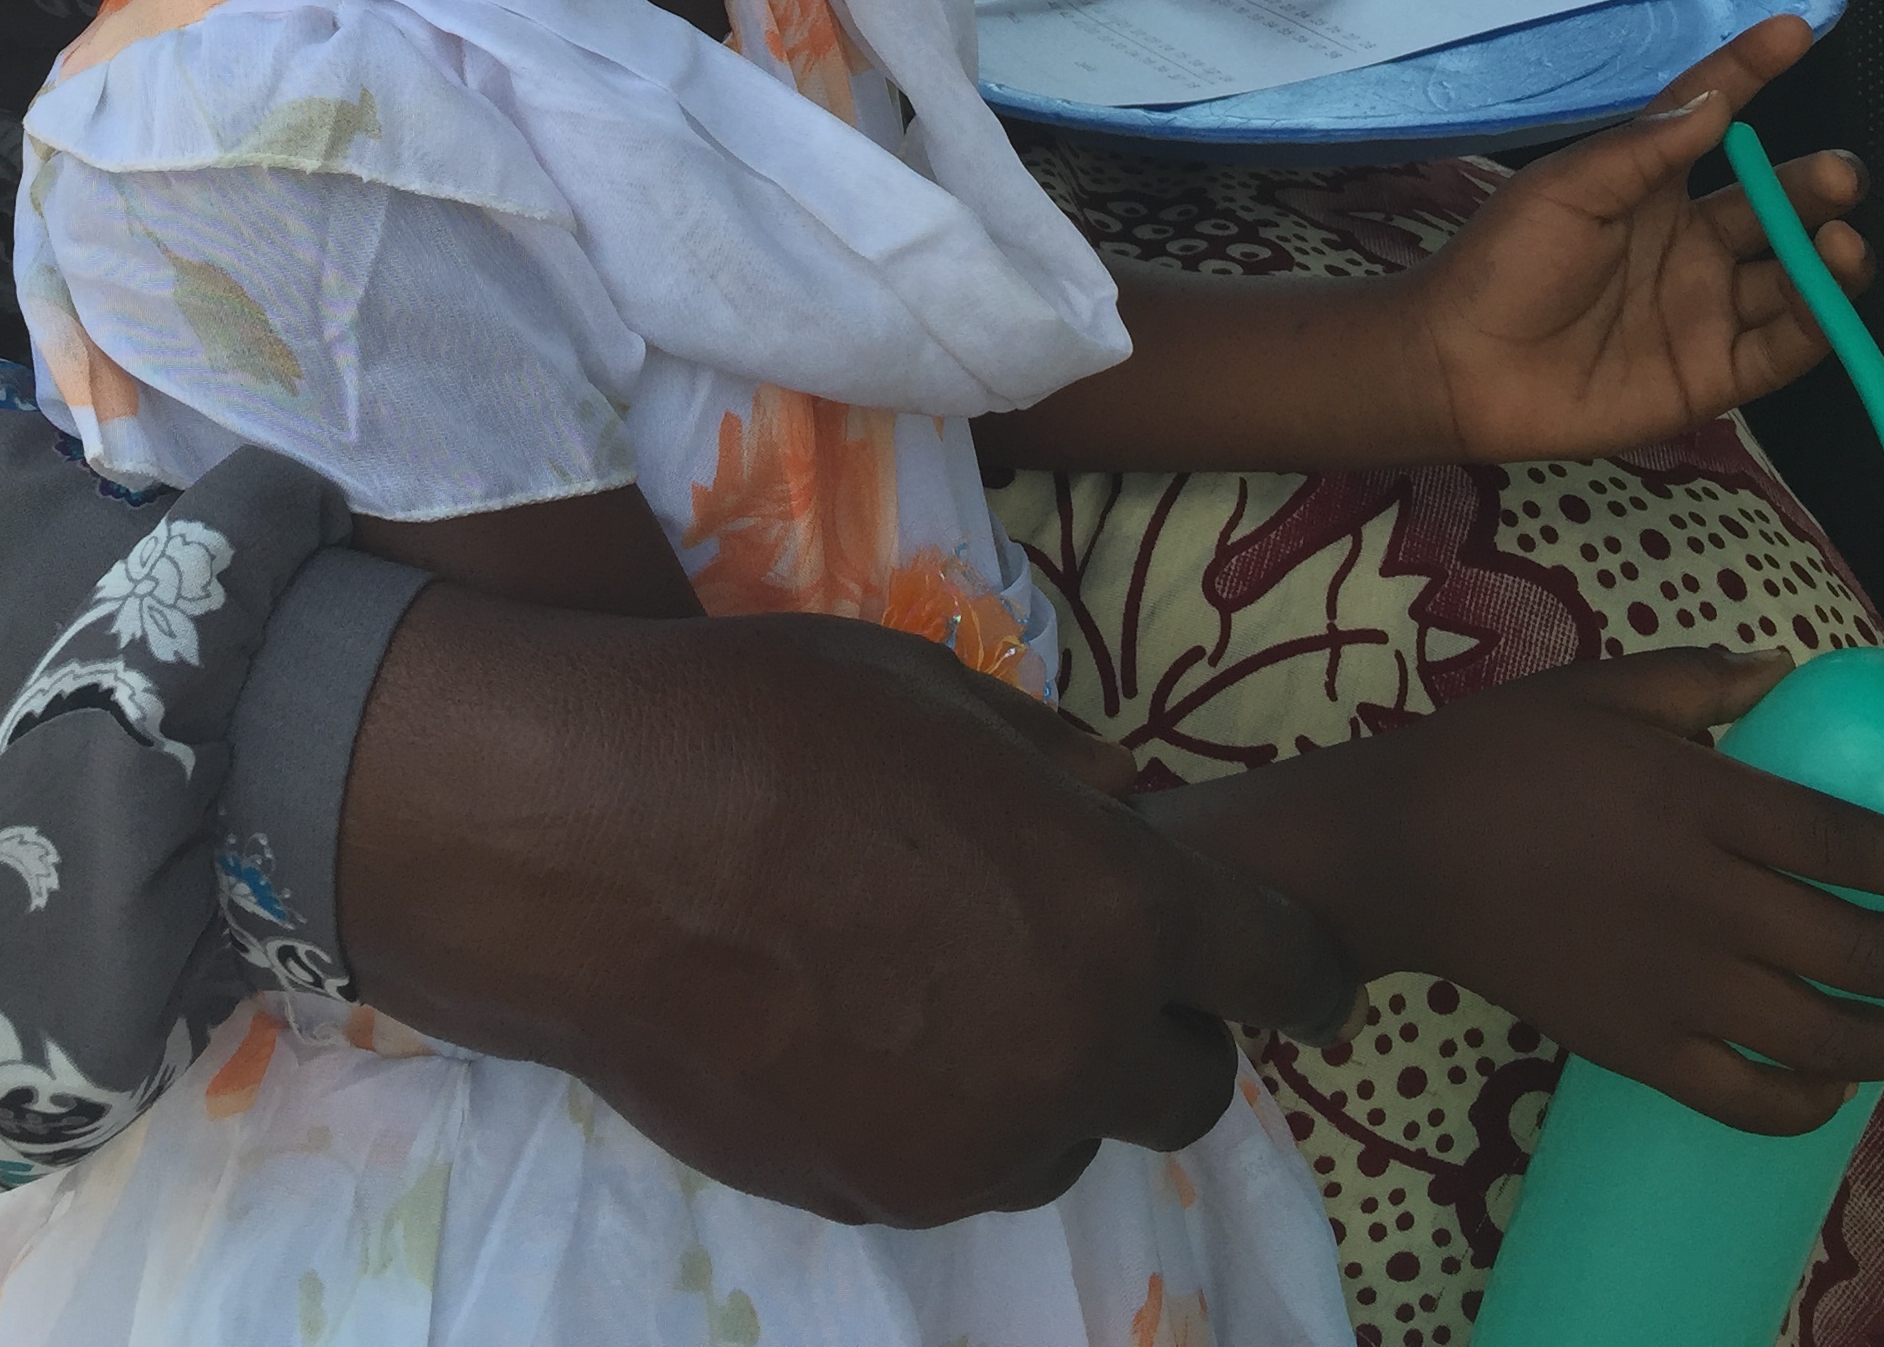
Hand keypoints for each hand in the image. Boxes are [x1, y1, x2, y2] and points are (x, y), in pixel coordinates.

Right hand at [338, 592, 1352, 1221]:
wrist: (585, 845)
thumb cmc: (765, 724)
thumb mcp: (935, 690)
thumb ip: (1053, 763)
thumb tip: (1108, 798)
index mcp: (1116, 908)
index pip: (1290, 975)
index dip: (1298, 963)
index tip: (1284, 961)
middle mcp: (1070, 1049)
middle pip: (1188, 1083)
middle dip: (1156, 1021)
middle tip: (1074, 950)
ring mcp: (968, 1144)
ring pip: (1061, 1133)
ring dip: (1038, 1071)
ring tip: (928, 978)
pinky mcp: (871, 1194)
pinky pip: (951, 1164)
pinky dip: (936, 1108)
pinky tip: (844, 1020)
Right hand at [1144, 650, 1883, 1133]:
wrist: (1399, 852)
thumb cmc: (1497, 754)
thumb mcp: (1594, 687)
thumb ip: (1699, 681)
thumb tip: (1786, 672)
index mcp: (1697, 800)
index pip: (1849, 842)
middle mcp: (1704, 900)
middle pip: (1859, 947)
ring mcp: (1675, 984)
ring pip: (1823, 1036)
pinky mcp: (1639, 1046)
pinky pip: (1747, 1098)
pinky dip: (1807, 1103)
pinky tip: (1830, 1085)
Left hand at [1394, 17, 1865, 461]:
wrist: (1463, 370)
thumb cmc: (1503, 265)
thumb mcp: (1564, 191)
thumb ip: (1642, 152)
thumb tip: (1715, 101)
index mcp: (1649, 185)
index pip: (1713, 118)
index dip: (1751, 73)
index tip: (1795, 29)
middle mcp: (1691, 241)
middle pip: (1772, 204)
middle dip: (1813, 185)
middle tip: (1839, 173)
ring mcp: (1706, 307)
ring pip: (1792, 277)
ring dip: (1829, 258)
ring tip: (1843, 240)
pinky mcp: (1714, 373)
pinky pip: (1783, 349)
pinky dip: (1818, 325)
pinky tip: (1829, 296)